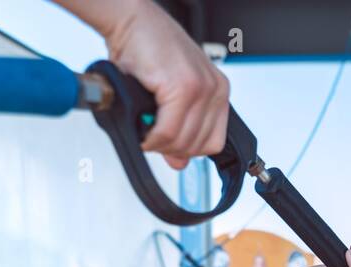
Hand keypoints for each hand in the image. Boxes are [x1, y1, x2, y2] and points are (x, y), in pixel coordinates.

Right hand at [101, 0, 229, 169]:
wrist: (132, 20)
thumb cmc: (148, 50)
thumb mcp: (170, 94)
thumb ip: (179, 130)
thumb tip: (179, 163)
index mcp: (218, 92)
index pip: (213, 143)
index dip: (188, 151)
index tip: (169, 147)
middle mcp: (215, 89)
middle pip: (197, 146)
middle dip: (170, 149)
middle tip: (151, 138)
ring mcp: (202, 88)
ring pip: (183, 142)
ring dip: (159, 144)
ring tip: (145, 131)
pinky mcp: (183, 87)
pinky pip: (168, 132)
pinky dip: (152, 138)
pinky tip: (143, 129)